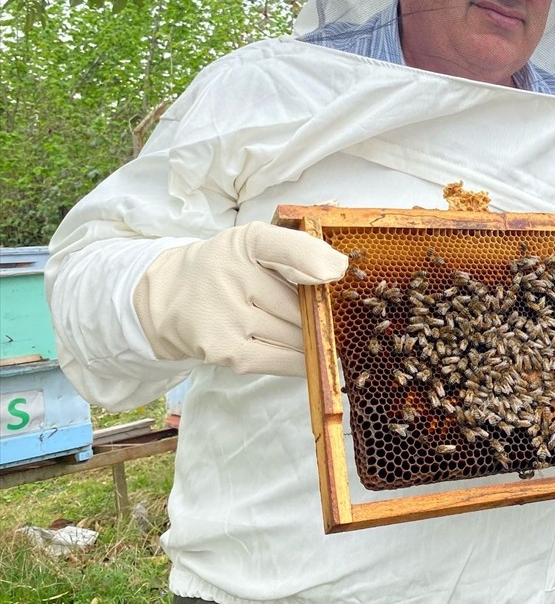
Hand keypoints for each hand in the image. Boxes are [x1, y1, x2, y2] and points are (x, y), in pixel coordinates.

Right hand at [133, 222, 347, 376]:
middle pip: (302, 303)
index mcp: (246, 242)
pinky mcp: (227, 352)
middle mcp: (233, 276)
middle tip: (324, 315)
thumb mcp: (254, 243)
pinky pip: (282, 360)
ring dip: (312, 337)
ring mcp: (228, 317)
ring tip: (311, 334)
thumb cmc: (223, 269)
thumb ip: (299, 249)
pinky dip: (302, 360)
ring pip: (297, 334)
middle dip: (319, 312)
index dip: (317, 261)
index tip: (339, 272)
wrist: (165, 298)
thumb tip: (338, 269)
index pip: (288, 248)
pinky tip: (309, 357)